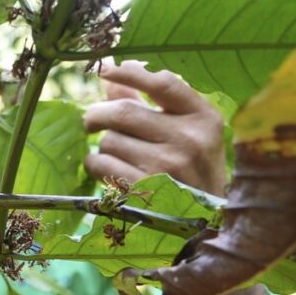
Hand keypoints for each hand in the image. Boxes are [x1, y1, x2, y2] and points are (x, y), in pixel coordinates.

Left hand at [83, 62, 227, 195]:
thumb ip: (149, 103)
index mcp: (204, 118)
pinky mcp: (145, 190)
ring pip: (109, 141)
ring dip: (103, 146)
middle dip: (98, 114)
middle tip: (92, 121)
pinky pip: (102, 165)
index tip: (105, 70)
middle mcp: (190, 140)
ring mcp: (168, 167)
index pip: (163, 83)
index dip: (129, 73)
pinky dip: (96, 165)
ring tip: (116, 155)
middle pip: (123, 112)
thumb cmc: (191, 170)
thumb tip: (112, 77)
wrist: (203, 223)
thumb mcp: (186, 134)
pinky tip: (107, 170)